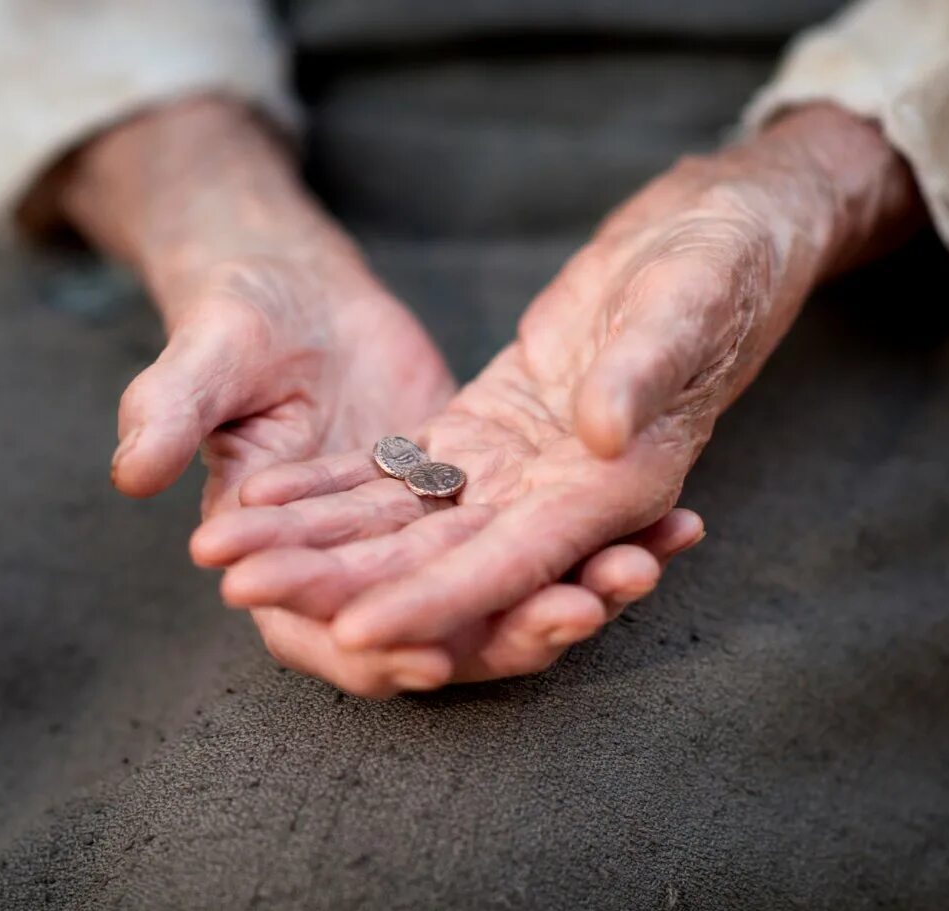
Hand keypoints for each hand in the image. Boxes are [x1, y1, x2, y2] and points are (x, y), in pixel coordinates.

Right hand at [58, 97, 704, 694]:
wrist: (290, 287)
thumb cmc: (232, 320)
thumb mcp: (205, 358)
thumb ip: (170, 413)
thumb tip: (131, 474)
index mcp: (276, 557)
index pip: (323, 634)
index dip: (374, 652)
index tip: (433, 653)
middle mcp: (359, 568)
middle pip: (436, 629)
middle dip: (507, 633)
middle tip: (577, 609)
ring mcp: (423, 536)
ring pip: (502, 591)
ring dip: (569, 592)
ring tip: (639, 565)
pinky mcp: (475, 498)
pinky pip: (541, 532)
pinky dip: (599, 535)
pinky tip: (671, 524)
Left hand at [194, 104, 920, 686]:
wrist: (714, 240)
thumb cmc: (722, 267)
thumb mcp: (691, 303)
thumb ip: (644, 372)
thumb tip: (599, 436)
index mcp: (615, 487)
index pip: (509, 564)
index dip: (430, 602)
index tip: (351, 634)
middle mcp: (558, 497)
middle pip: (432, 561)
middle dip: (336, 583)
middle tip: (243, 590)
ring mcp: (514, 471)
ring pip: (399, 525)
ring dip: (314, 542)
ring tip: (226, 553)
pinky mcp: (483, 434)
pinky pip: (395, 474)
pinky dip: (330, 487)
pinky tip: (263, 496)